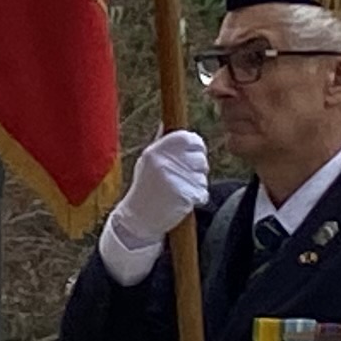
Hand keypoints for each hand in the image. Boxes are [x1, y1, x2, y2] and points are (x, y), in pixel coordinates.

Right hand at [99, 128, 210, 270]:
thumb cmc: (145, 188)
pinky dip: (198, 198)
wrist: (137, 219)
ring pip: (203, 175)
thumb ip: (160, 143)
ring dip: (197, 183)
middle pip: (200, 157)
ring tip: (179, 189)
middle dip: (198, 167)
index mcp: (155, 151)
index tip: (193, 154)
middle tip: (184, 176)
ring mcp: (175, 179)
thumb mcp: (146, 161)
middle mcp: (164, 162)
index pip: (190, 139)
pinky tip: (182, 201)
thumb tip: (166, 121)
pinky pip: (203, 192)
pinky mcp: (184, 196)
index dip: (196, 146)